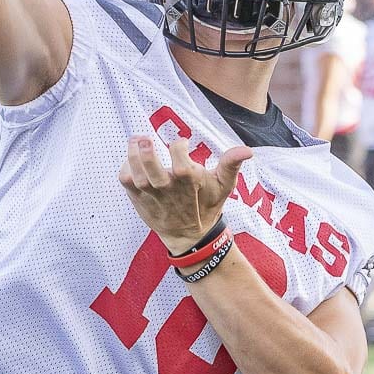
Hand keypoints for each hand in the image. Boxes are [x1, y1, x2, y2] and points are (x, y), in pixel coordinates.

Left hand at [119, 136, 252, 254]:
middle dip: (147, 154)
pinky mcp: (138, 199)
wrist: (189, 236)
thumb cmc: (206, 203)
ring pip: (137, 176)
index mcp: (189, 185)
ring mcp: (151, 196)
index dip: (179, 147)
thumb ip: (231, 165)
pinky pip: (126, 182)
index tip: (182, 141)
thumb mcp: (222, 186)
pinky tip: (132, 158)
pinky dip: (125, 168)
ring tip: (136, 141)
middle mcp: (168, 191)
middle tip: (145, 137)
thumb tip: (247, 151)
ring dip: (133, 156)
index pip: (181, 165)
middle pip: (153, 173)